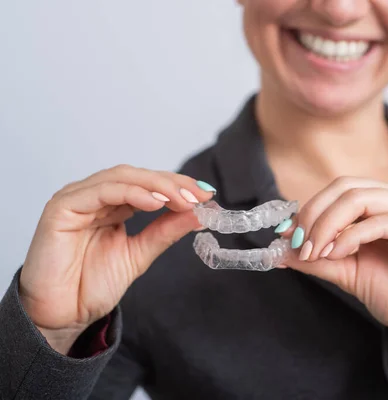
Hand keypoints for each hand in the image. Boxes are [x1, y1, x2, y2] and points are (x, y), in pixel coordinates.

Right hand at [19, 165, 213, 353]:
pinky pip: (100, 192)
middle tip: (200, 197)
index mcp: (113, 205)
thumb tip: (199, 212)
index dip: (179, 186)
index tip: (208, 197)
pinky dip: (130, 192)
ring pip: (122, 178)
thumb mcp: (140, 254)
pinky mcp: (61, 208)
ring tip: (182, 199)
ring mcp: (77, 199)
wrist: (62, 316)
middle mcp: (95, 197)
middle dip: (173, 184)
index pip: (149, 184)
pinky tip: (155, 203)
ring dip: (157, 186)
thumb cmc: (91, 286)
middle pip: (138, 176)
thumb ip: (166, 231)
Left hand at [280, 177, 387, 344]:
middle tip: (298, 245)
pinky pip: (377, 221)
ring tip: (316, 252)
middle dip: (313, 216)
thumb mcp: (347, 272)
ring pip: (357, 198)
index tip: (284, 235)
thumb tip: (280, 250)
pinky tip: (339, 254)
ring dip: (327, 226)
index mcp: (377, 202)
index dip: (307, 210)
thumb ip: (317, 258)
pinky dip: (351, 236)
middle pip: (343, 188)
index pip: (335, 191)